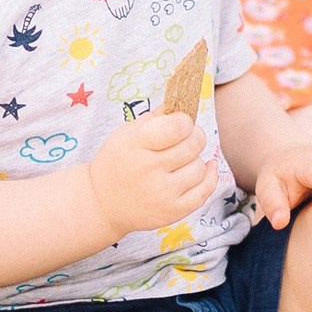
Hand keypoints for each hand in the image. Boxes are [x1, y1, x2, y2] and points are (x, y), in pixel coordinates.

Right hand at [87, 112, 217, 235]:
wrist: (102, 204)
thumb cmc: (117, 163)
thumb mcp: (125, 134)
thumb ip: (154, 118)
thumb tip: (181, 100)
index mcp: (135, 144)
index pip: (176, 127)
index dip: (185, 121)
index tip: (181, 122)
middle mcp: (148, 169)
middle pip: (192, 146)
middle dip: (195, 137)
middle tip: (187, 138)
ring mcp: (161, 193)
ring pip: (199, 168)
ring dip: (196, 159)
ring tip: (183, 159)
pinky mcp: (172, 212)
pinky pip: (204, 192)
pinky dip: (210, 176)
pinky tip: (206, 167)